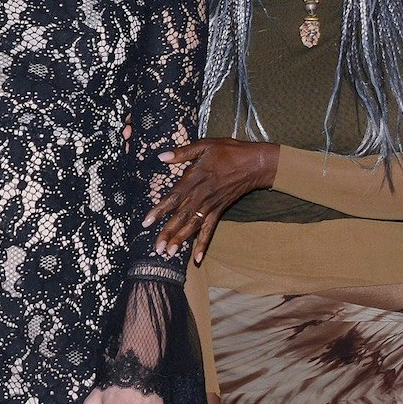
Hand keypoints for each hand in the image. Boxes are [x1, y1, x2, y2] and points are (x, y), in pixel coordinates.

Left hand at [145, 139, 278, 261]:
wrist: (256, 163)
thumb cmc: (229, 151)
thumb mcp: (205, 145)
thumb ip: (182, 153)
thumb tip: (161, 156)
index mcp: (195, 177)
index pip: (174, 197)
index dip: (160, 209)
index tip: (147, 222)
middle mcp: (202, 195)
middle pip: (182, 216)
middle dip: (168, 232)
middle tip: (157, 247)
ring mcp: (211, 205)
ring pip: (193, 225)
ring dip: (181, 239)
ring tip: (169, 253)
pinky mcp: (219, 210)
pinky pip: (210, 229)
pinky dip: (204, 243)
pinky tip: (197, 258)